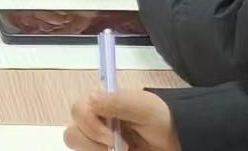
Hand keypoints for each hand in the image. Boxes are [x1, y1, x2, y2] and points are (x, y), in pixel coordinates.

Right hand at [65, 89, 179, 150]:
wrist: (175, 139)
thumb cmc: (158, 117)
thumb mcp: (142, 105)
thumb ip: (116, 102)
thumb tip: (90, 102)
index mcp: (98, 105)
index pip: (77, 111)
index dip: (90, 125)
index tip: (114, 138)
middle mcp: (94, 123)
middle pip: (73, 135)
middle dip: (92, 143)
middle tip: (121, 147)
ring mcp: (98, 142)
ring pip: (80, 148)